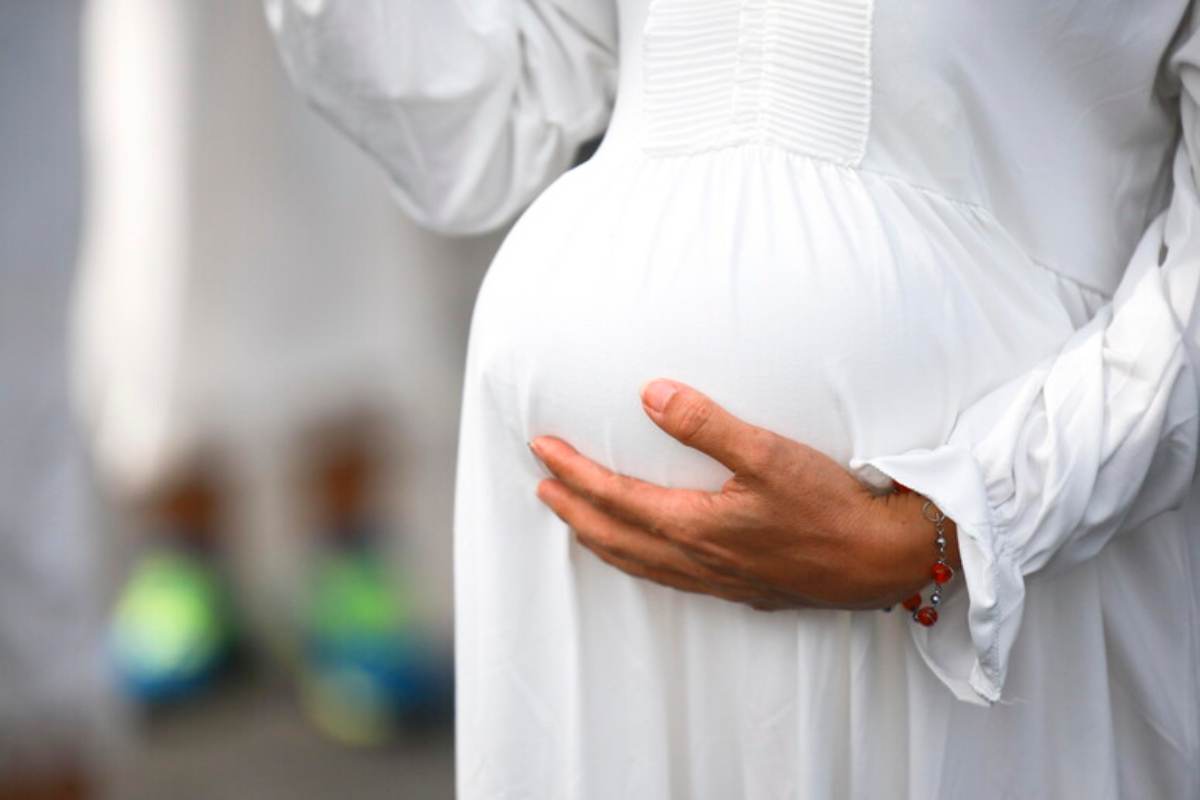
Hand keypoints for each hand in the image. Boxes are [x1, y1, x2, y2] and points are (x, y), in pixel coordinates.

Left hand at [530, 379, 959, 611]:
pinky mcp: (738, 588)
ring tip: (576, 520)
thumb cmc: (830, 507)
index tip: (542, 449)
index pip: (614, 497)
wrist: (882, 561)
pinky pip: (665, 578)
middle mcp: (696, 560)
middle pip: (613, 537)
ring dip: (598, 539)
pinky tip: (643, 554)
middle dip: (573, 510)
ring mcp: (716, 580)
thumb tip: (650, 394)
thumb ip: (706, 424)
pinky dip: (635, 562)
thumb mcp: (768, 454)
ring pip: (637, 563)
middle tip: (542, 487)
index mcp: (695, 526)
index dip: (573, 473)